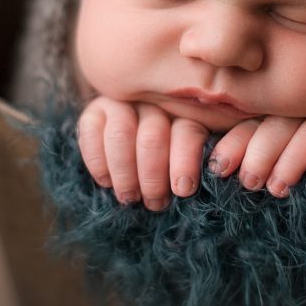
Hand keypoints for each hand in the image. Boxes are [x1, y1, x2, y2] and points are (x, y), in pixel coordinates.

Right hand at [76, 95, 209, 210]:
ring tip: (130, 197)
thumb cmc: (176, 165)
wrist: (138, 152)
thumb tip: (214, 179)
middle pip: (152, 137)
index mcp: (189, 111)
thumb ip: (211, 162)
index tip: (183, 190)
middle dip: (152, 176)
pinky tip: (106, 181)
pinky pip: (91, 131)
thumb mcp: (199, 161)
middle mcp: (156, 102)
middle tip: (155, 203)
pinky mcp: (96, 110)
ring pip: (121, 134)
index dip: (184, 163)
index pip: (187, 132)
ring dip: (125, 172)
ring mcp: (124, 103)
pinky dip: (97, 160)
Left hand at [206, 110, 305, 197]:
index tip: (219, 169)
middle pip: (279, 122)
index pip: (251, 121)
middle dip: (262, 152)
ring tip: (279, 187)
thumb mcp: (257, 159)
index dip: (236, 144)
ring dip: (293, 155)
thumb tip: (210, 171)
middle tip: (251, 183)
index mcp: (271, 110)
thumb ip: (238, 155)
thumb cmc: (285, 170)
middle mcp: (300, 106)